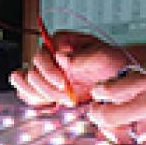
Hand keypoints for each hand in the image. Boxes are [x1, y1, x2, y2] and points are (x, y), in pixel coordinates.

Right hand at [9, 31, 127, 106]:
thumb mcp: (102, 56)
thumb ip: (82, 56)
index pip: (40, 56)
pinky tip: (51, 102)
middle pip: (31, 72)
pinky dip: (37, 100)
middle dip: (49, 87)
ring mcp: (46, 73)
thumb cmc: (111, 62)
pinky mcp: (46, 88)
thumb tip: (61, 57)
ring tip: (65, 98)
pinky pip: (29, 95)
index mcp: (59, 42)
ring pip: (26, 84)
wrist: (118, 77)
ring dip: (43, 94)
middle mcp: (49, 56)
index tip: (64, 82)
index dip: (49, 71)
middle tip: (68, 94)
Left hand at [87, 57, 145, 141]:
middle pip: (109, 116)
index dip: (99, 93)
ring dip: (122, 125)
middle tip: (97, 112)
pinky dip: (144, 132)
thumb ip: (141, 75)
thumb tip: (119, 84)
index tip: (99, 93)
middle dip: (98, 115)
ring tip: (123, 118)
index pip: (108, 90)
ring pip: (127, 131)